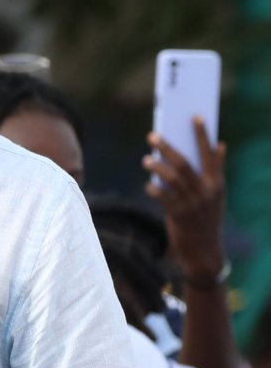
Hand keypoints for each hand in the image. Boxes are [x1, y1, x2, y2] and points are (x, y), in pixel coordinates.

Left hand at [142, 117, 226, 280]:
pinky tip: (148, 185)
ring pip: (171, 178)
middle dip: (167, 148)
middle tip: (153, 136)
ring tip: (145, 160)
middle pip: (184, 163)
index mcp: (216, 183)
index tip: (196, 117)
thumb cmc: (206, 217)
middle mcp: (206, 191)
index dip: (202, 135)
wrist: (204, 250)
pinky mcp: (179, 215)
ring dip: (156, 166)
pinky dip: (154, 189)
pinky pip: (162, 197)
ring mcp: (192, 203)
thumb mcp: (216, 195)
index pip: (209, 154)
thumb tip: (221, 145)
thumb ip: (215, 170)